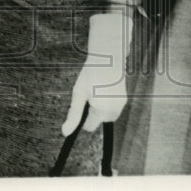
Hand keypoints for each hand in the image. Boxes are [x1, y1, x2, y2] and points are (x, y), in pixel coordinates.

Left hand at [61, 13, 132, 134]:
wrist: (108, 58)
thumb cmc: (91, 74)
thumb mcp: (78, 93)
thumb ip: (73, 115)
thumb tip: (65, 133)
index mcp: (101, 110)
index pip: (89, 126)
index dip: (83, 117)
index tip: (83, 102)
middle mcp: (113, 110)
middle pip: (99, 121)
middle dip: (93, 112)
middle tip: (90, 93)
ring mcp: (120, 105)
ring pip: (107, 116)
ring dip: (102, 109)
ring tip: (97, 90)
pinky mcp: (124, 99)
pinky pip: (114, 108)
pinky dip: (108, 103)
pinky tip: (104, 89)